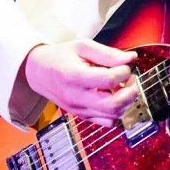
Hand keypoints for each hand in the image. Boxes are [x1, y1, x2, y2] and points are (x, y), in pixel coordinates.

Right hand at [21, 39, 138, 124]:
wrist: (39, 72)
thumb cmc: (61, 57)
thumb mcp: (82, 46)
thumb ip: (108, 53)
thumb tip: (131, 58)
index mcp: (75, 76)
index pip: (109, 79)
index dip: (124, 71)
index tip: (124, 64)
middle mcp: (76, 97)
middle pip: (114, 105)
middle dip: (131, 92)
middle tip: (131, 79)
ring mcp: (79, 109)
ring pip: (113, 116)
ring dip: (125, 102)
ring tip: (122, 87)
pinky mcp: (81, 116)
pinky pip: (106, 123)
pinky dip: (116, 112)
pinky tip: (114, 97)